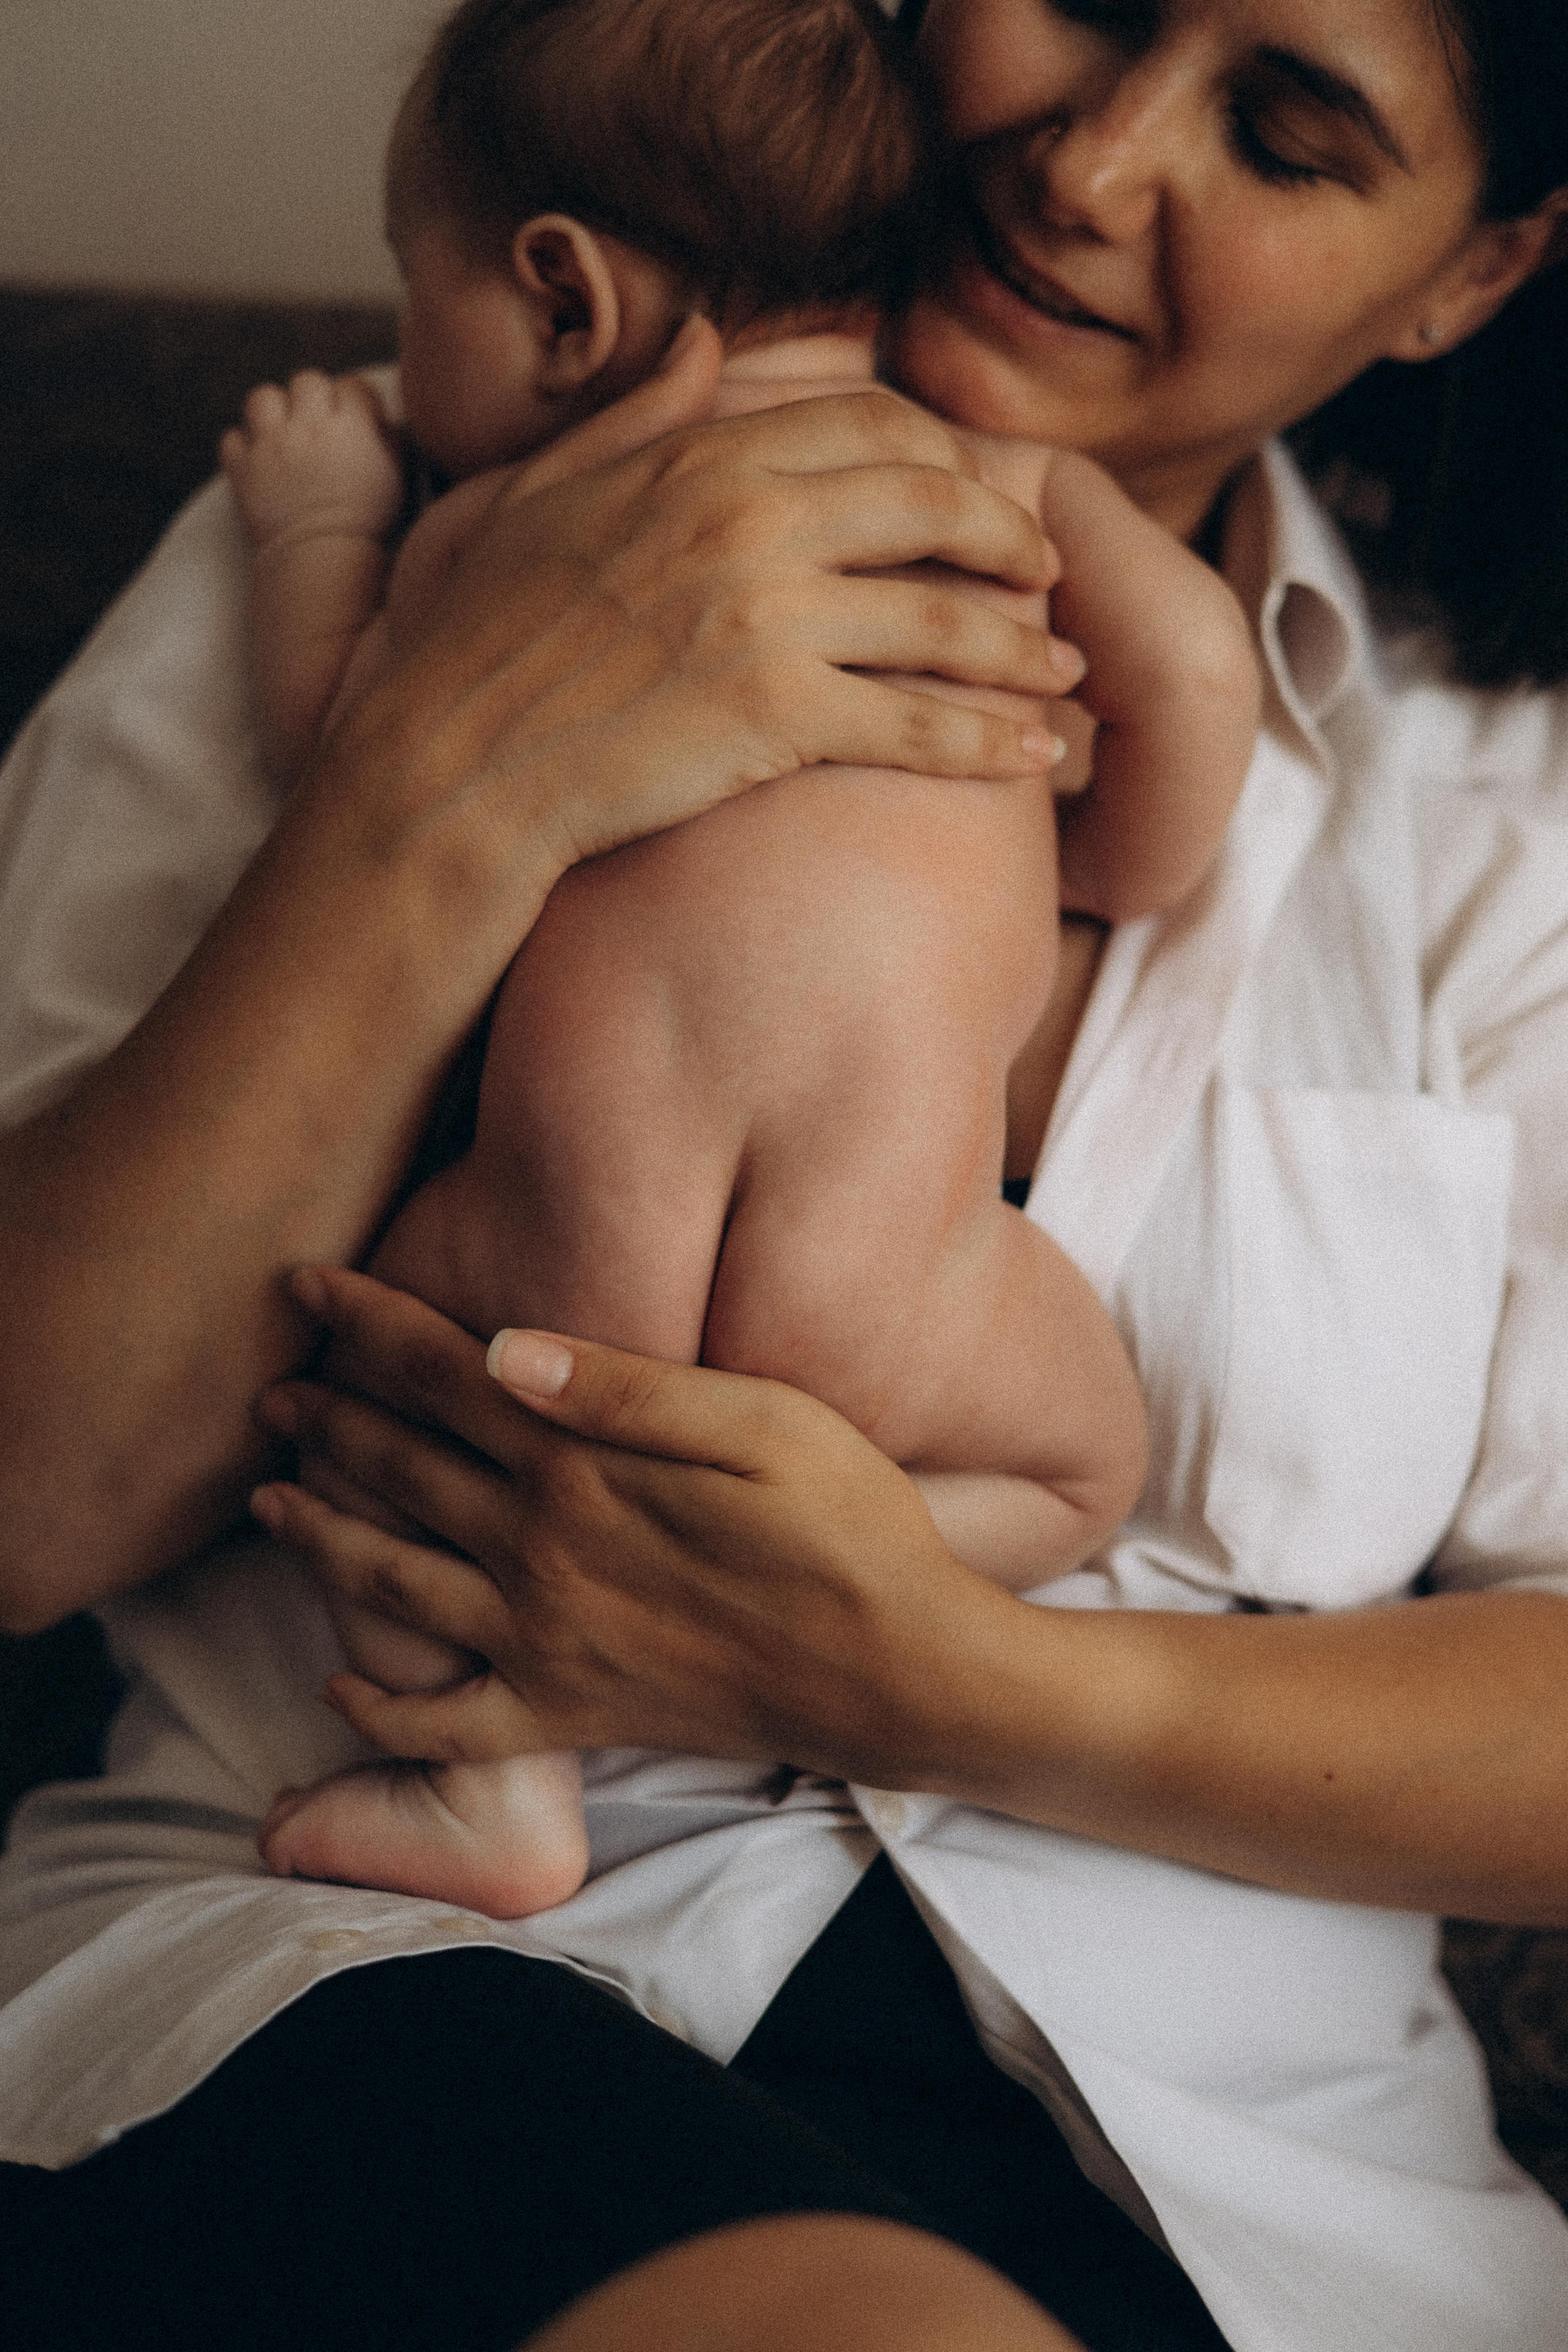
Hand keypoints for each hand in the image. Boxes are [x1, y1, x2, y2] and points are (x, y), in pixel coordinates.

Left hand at [251, 1266, 1013, 1779]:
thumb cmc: (850, 1528)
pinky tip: (341, 1685)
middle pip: (401, 1470)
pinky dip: (381, 1712)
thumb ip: (627, 1387)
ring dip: (320, 1539)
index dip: (367, 1325)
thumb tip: (505, 1346)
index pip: (446, 1376)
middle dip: (326, 1420)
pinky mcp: (569, 1715)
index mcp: (583, 1469)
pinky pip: (447, 1725)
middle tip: (269, 1390)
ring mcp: (545, 1644)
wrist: (900, 1676)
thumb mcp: (762, 1423)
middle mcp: (541, 1555)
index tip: (304, 1285)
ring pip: (392, 1586)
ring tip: (265, 1505)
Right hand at [316, 317, 1079, 923]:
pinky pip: (916, 722)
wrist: (444, 770)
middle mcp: (745, 518)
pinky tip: (1034, 754)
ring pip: (944, 616)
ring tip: (1066, 676)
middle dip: (1009, 540)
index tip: (983, 498)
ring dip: (1023, 649)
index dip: (951, 461)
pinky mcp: (773, 715)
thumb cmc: (479, 643)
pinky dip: (989, 739)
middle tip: (1050, 577)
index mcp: (699, 454)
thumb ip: (641, 412)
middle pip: (932, 504)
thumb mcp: (542, 493)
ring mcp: (764, 616)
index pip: (874, 424)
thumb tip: (710, 338)